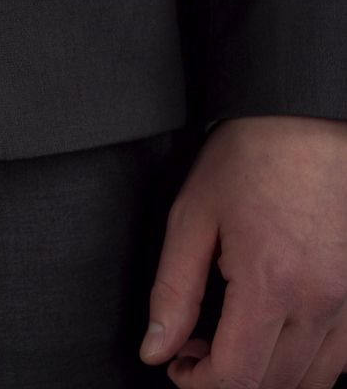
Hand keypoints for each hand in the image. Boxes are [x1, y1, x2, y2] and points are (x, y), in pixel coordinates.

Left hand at [141, 115, 346, 387]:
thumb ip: (172, 291)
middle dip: (225, 381)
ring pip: (313, 380)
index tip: (177, 366)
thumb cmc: (253, 158)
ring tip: (232, 341)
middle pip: (273, 385)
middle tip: (195, 349)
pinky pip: (343, 358)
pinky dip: (307, 363)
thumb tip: (156, 347)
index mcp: (271, 283)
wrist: (310, 121)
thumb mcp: (192, 217)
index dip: (198, 384)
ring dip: (267, 376)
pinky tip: (276, 335)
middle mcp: (321, 300)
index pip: (236, 377)